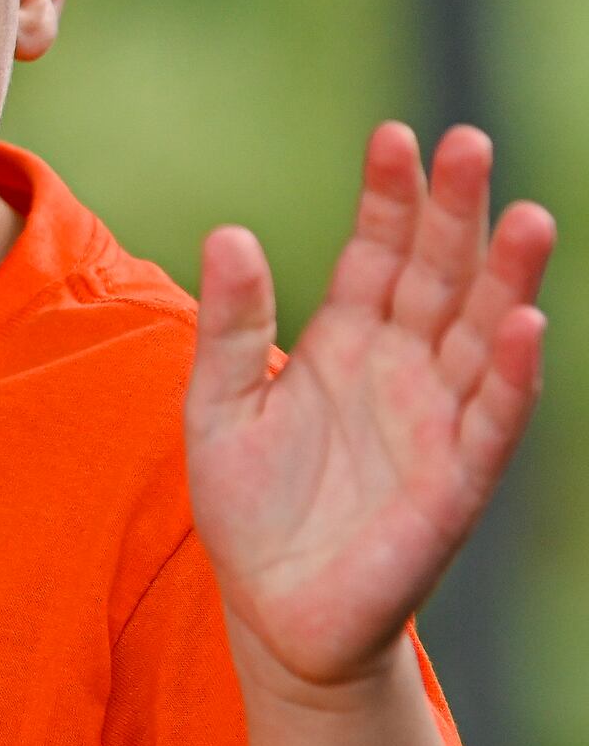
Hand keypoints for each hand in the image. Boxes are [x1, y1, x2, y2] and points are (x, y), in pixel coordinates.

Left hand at [186, 122, 553, 689]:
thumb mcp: (217, 403)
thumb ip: (231, 324)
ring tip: (526, 217)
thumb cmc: (250, 504)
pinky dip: (507, 376)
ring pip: (481, 336)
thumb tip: (229, 232)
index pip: (375, 251)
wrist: (271, 610)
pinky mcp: (452, 485)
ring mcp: (434, 422)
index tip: (393, 135)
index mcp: (345, 339)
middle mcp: (401, 368)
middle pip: (439, 276)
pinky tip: (523, 325)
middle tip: (472, 142)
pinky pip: (489, 423)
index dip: (388, 197)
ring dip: (506, 280)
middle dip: (456, 213)